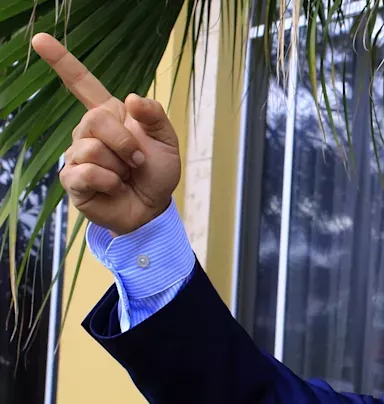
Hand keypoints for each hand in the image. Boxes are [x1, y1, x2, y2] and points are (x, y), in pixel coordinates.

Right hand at [31, 34, 180, 235]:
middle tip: (138, 160)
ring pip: (92, 148)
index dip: (61, 61)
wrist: (153, 207)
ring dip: (120, 165)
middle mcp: (88, 131)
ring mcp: (77, 155)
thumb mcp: (167, 141)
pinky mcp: (72, 179)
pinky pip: (88, 172)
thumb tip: (132, 99)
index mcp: (110, 115)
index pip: (81, 83)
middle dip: (124, 142)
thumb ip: (154, 116)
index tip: (40, 39)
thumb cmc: (157, 172)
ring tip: (126, 175)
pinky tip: (116, 188)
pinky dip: (110, 181)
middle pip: (94, 120)